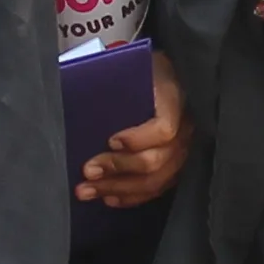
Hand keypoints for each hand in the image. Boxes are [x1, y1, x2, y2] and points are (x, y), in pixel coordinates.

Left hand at [79, 51, 190, 207]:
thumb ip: (114, 80)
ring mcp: (184, 150)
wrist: (170, 75)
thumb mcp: (134, 65)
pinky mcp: (177, 166)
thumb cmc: (144, 70)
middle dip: (118, 168)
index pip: (164, 129)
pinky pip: (157, 188)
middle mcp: (187, 129)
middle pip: (156, 160)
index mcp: (175, 99)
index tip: (110, 140)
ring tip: (87, 190)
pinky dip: (132, 197)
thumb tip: (76, 94)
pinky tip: (109, 198)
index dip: (137, 140)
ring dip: (118, 189)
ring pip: (155, 180)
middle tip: (87, 171)